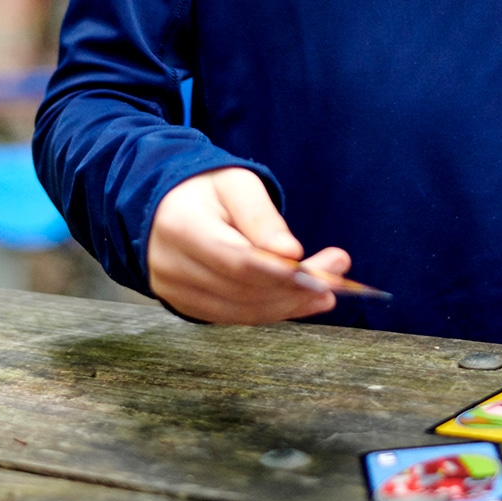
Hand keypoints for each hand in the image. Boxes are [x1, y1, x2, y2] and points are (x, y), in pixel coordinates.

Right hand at [147, 167, 351, 323]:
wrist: (162, 205)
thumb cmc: (205, 189)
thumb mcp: (236, 184)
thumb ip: (262, 218)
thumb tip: (291, 254)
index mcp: (181, 226)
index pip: (238, 261)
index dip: (284, 273)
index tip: (326, 271)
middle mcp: (171, 265)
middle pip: (243, 290)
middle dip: (297, 287)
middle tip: (339, 273)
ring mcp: (174, 292)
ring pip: (242, 310)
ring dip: (290, 304)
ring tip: (328, 292)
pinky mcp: (185, 306)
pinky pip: (234, 316)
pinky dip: (271, 311)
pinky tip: (301, 301)